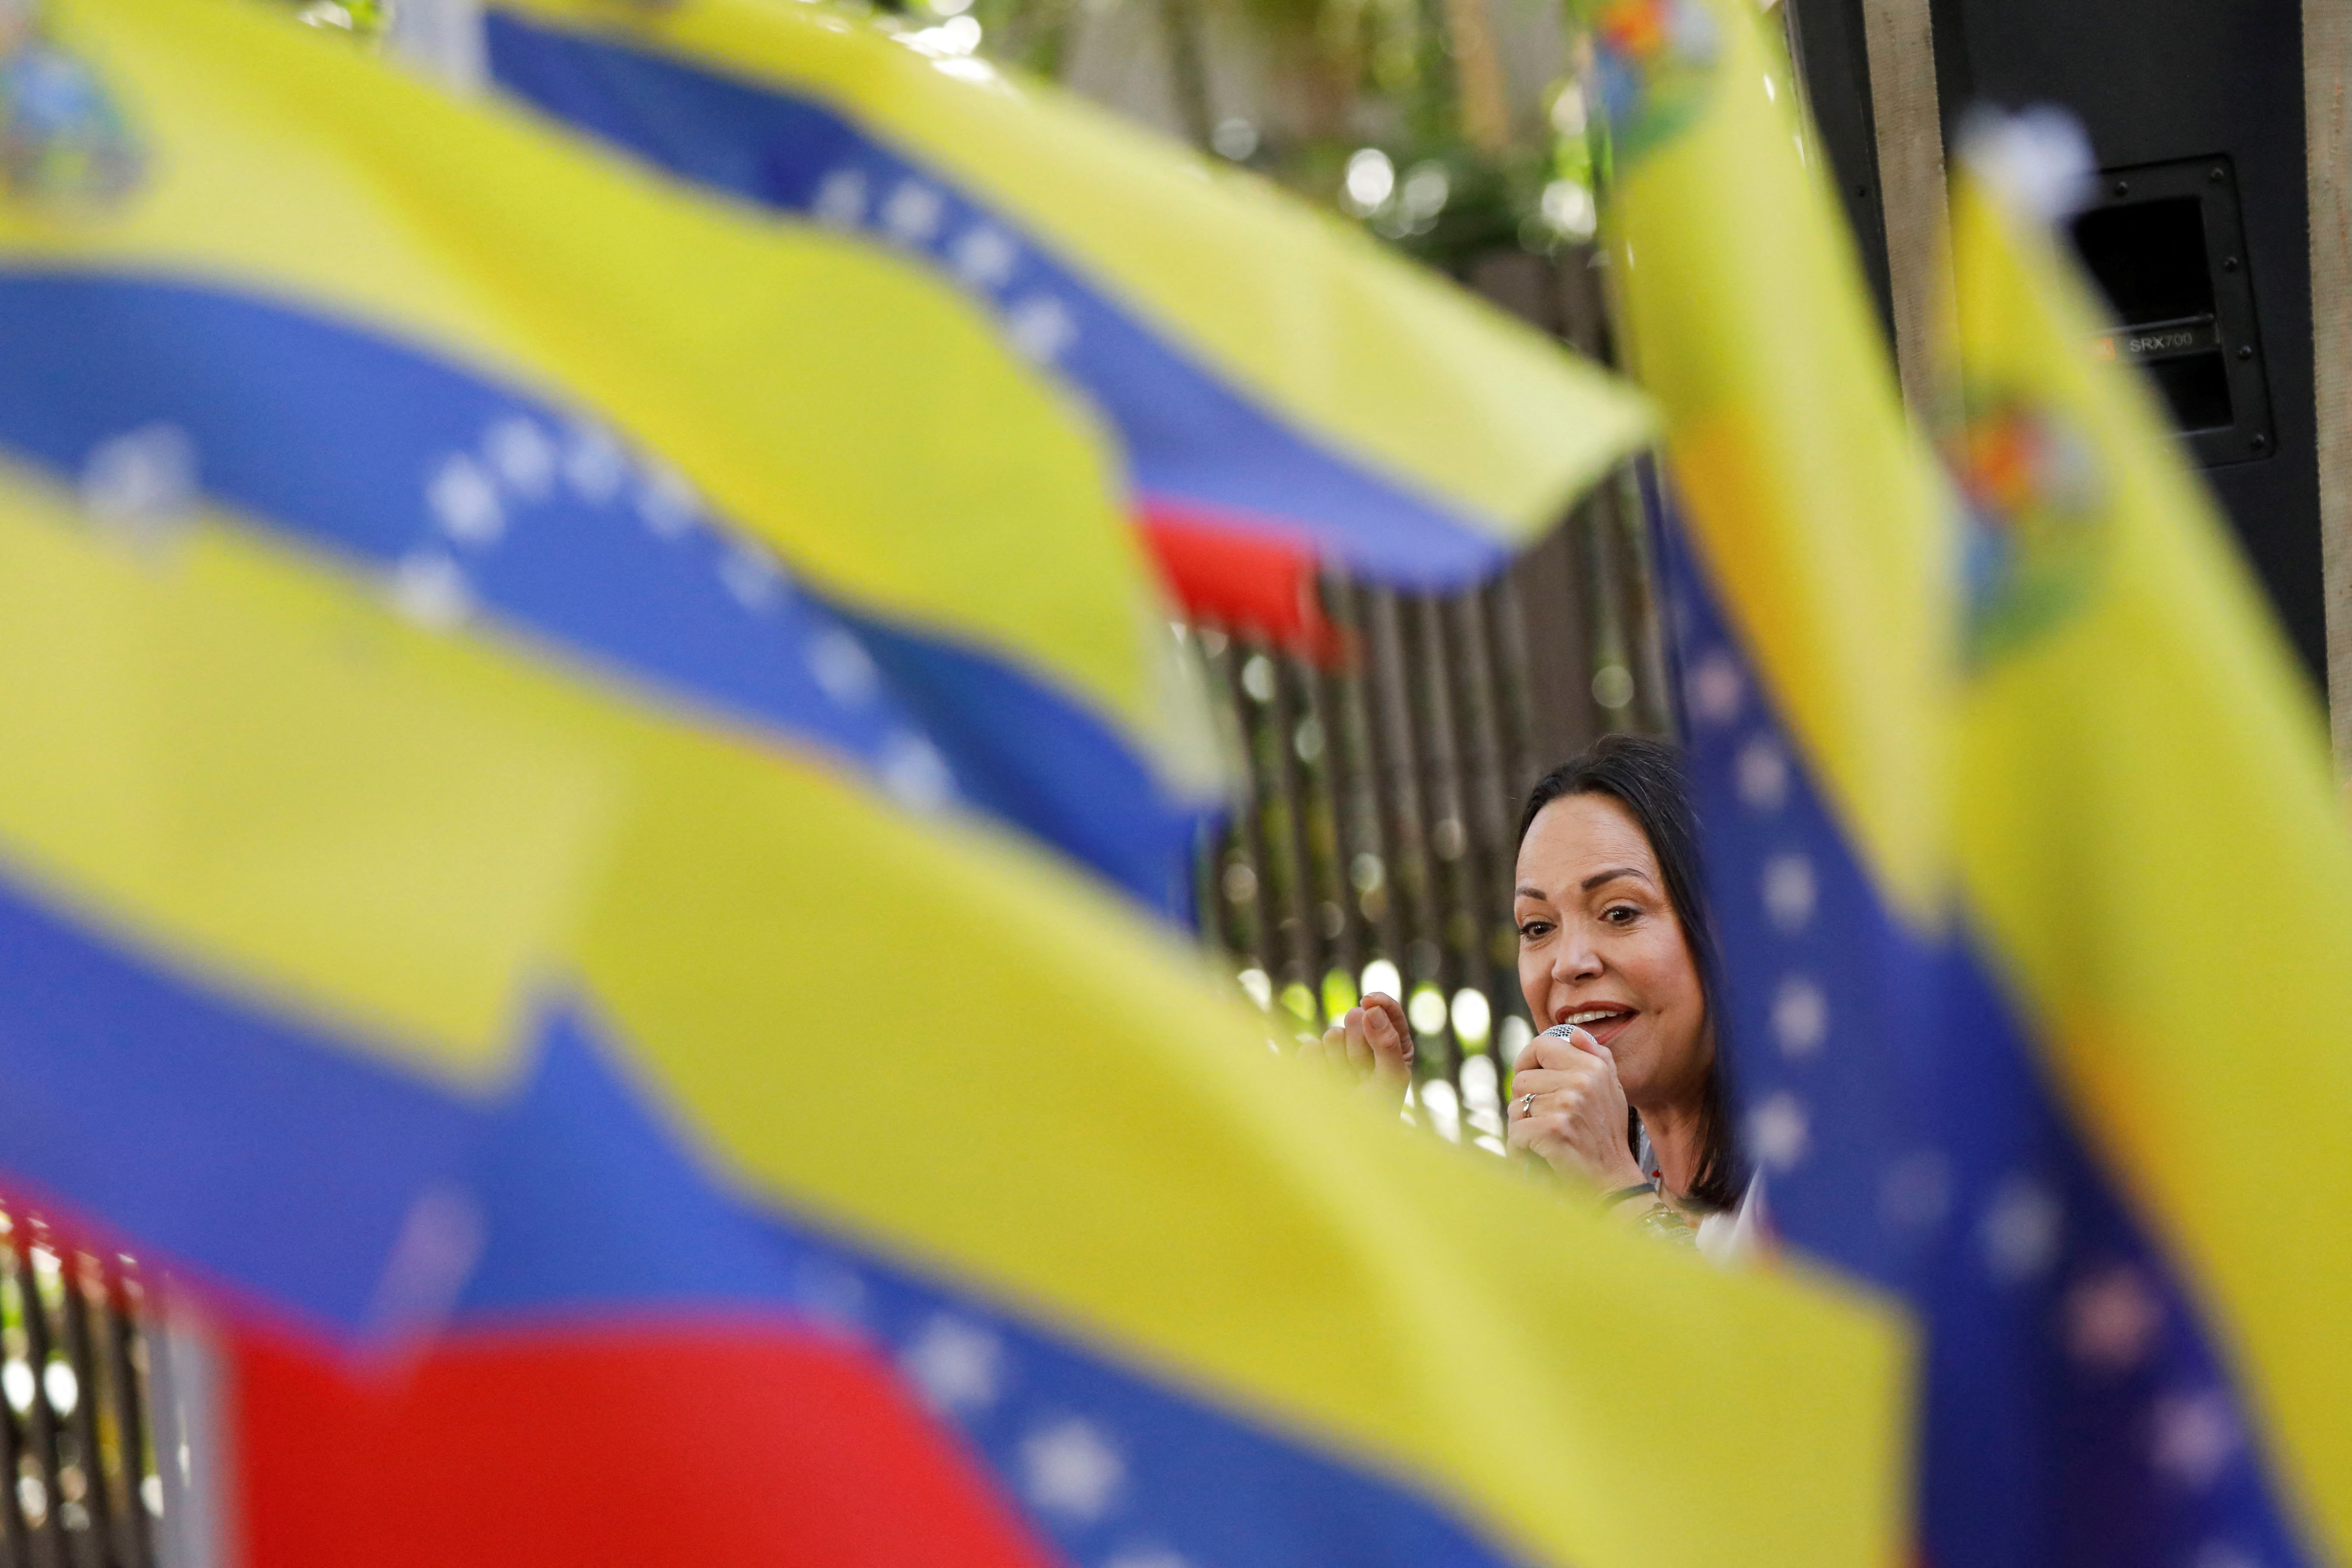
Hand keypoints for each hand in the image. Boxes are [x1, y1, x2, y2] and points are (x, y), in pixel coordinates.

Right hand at [1301, 992, 1414, 1104]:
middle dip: (1360, 1043)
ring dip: (1340, 1060)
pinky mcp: (1313, 1059)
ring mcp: (1337, 1050)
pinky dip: (1318, 1066)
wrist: (1344, 1138)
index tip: (1369, 1000)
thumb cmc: (1377, 1112)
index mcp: (1393, 1042)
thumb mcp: (1393, 1079)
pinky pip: (1311, 1048)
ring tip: (1348, 1082)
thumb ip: (1387, 1044)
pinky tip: (1327, 1083)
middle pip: (1357, 1018)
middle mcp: (1365, 1041)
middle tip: (1364, 1071)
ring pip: (1333, 1034)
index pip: (1387, 1011)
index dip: (1380, 1002)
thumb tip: (1369, 1010)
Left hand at [1507, 1027, 1646, 1191]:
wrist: (1613, 1179)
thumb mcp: (1612, 1090)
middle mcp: (1582, 1081)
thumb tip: (1576, 1034)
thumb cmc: (1606, 1135)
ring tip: (1543, 1138)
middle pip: (1522, 1079)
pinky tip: (1536, 1153)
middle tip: (1543, 1120)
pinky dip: (1519, 1147)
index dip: (1527, 1060)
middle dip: (1524, 1102)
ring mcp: (1567, 1105)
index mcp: (1593, 1067)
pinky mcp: (1553, 1130)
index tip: (1528, 1076)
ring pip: (1516, 1106)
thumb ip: (1597, 1057)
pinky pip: (1516, 1130)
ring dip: (1522, 1125)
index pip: (1542, 1045)